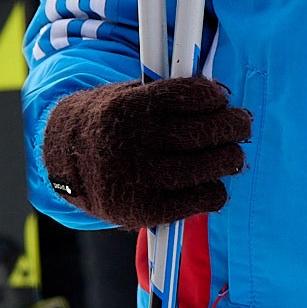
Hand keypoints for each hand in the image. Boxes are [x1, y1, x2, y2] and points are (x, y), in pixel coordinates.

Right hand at [42, 77, 251, 229]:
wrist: (64, 162)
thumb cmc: (110, 123)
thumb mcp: (128, 96)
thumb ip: (168, 96)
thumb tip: (220, 99)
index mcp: (129, 107)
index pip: (188, 96)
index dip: (214, 97)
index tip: (222, 99)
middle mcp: (133, 143)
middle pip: (202, 133)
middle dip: (232, 126)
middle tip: (242, 124)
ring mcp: (138, 179)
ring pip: (205, 168)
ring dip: (229, 159)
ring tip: (233, 155)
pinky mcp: (143, 211)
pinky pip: (196, 201)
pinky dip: (214, 193)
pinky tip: (214, 185)